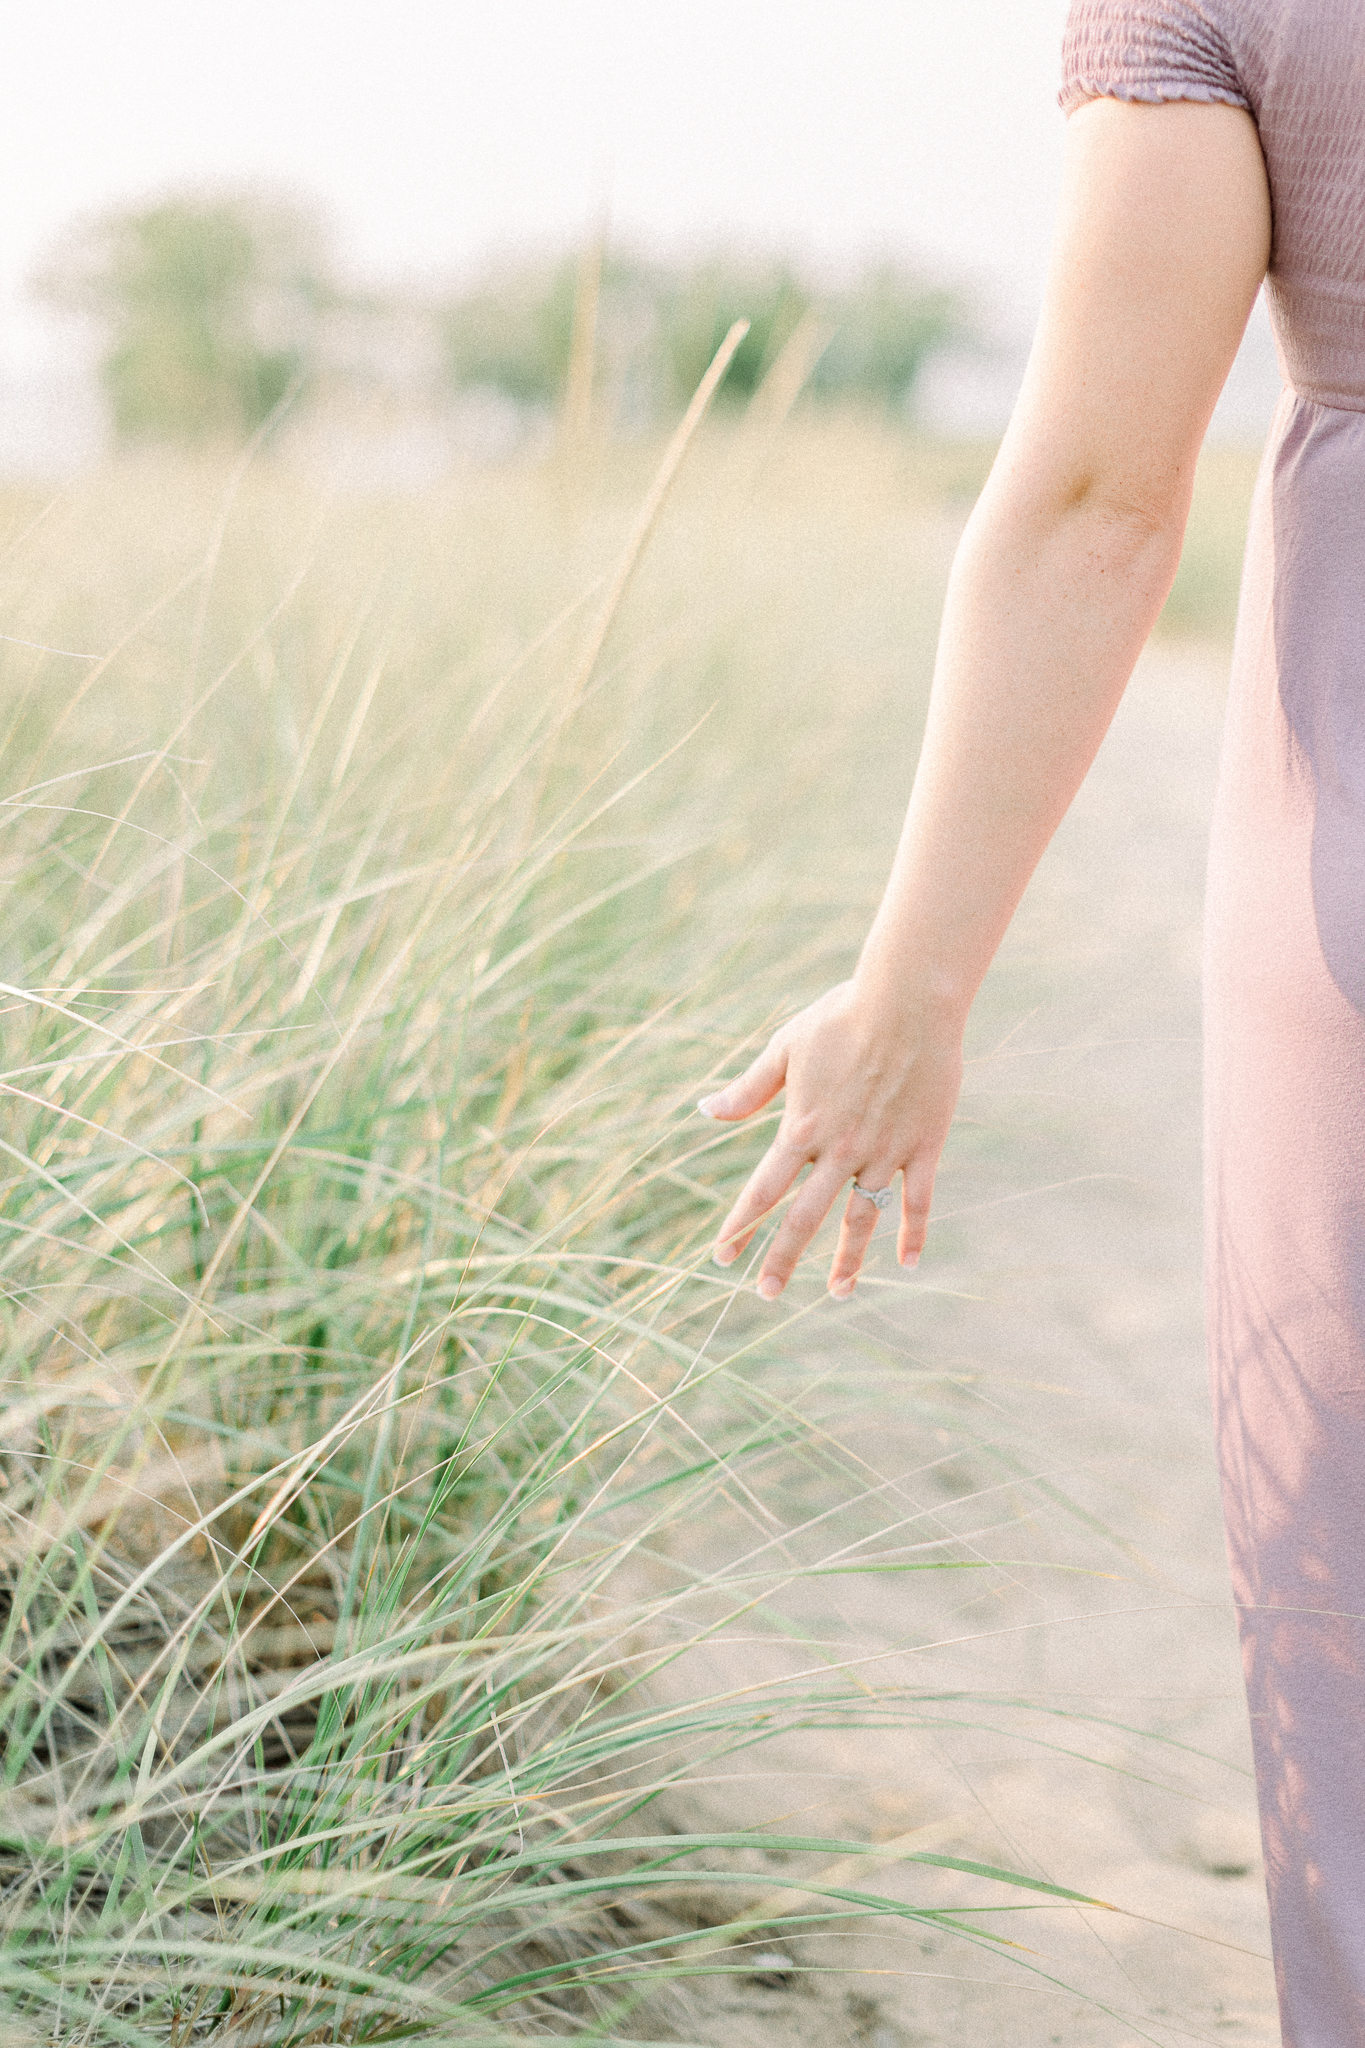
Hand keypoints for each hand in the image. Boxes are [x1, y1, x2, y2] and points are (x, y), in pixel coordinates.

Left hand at [698, 979, 963, 1300]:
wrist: (908, 1002)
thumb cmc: (843, 1016)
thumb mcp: (786, 1047)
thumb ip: (748, 1088)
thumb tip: (704, 1110)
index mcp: (802, 1127)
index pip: (764, 1189)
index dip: (742, 1225)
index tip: (722, 1257)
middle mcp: (839, 1149)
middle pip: (805, 1216)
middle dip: (783, 1258)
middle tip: (766, 1294)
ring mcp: (883, 1150)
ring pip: (862, 1218)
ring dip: (849, 1260)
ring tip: (838, 1292)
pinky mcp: (922, 1146)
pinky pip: (917, 1200)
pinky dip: (914, 1232)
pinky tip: (909, 1262)